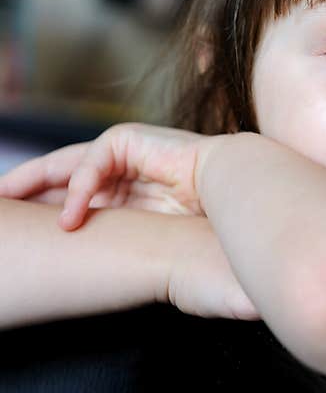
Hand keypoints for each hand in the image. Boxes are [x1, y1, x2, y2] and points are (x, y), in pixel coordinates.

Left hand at [0, 123, 218, 230]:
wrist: (236, 190)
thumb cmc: (206, 216)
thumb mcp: (151, 230)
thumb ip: (120, 233)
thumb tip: (84, 254)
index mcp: (128, 188)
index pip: (74, 193)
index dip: (43, 204)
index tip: (14, 221)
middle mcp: (121, 167)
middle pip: (59, 176)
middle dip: (23, 190)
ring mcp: (124, 150)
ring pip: (64, 167)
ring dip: (33, 188)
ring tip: (6, 204)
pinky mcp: (128, 139)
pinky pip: (91, 165)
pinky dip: (77, 191)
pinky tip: (70, 218)